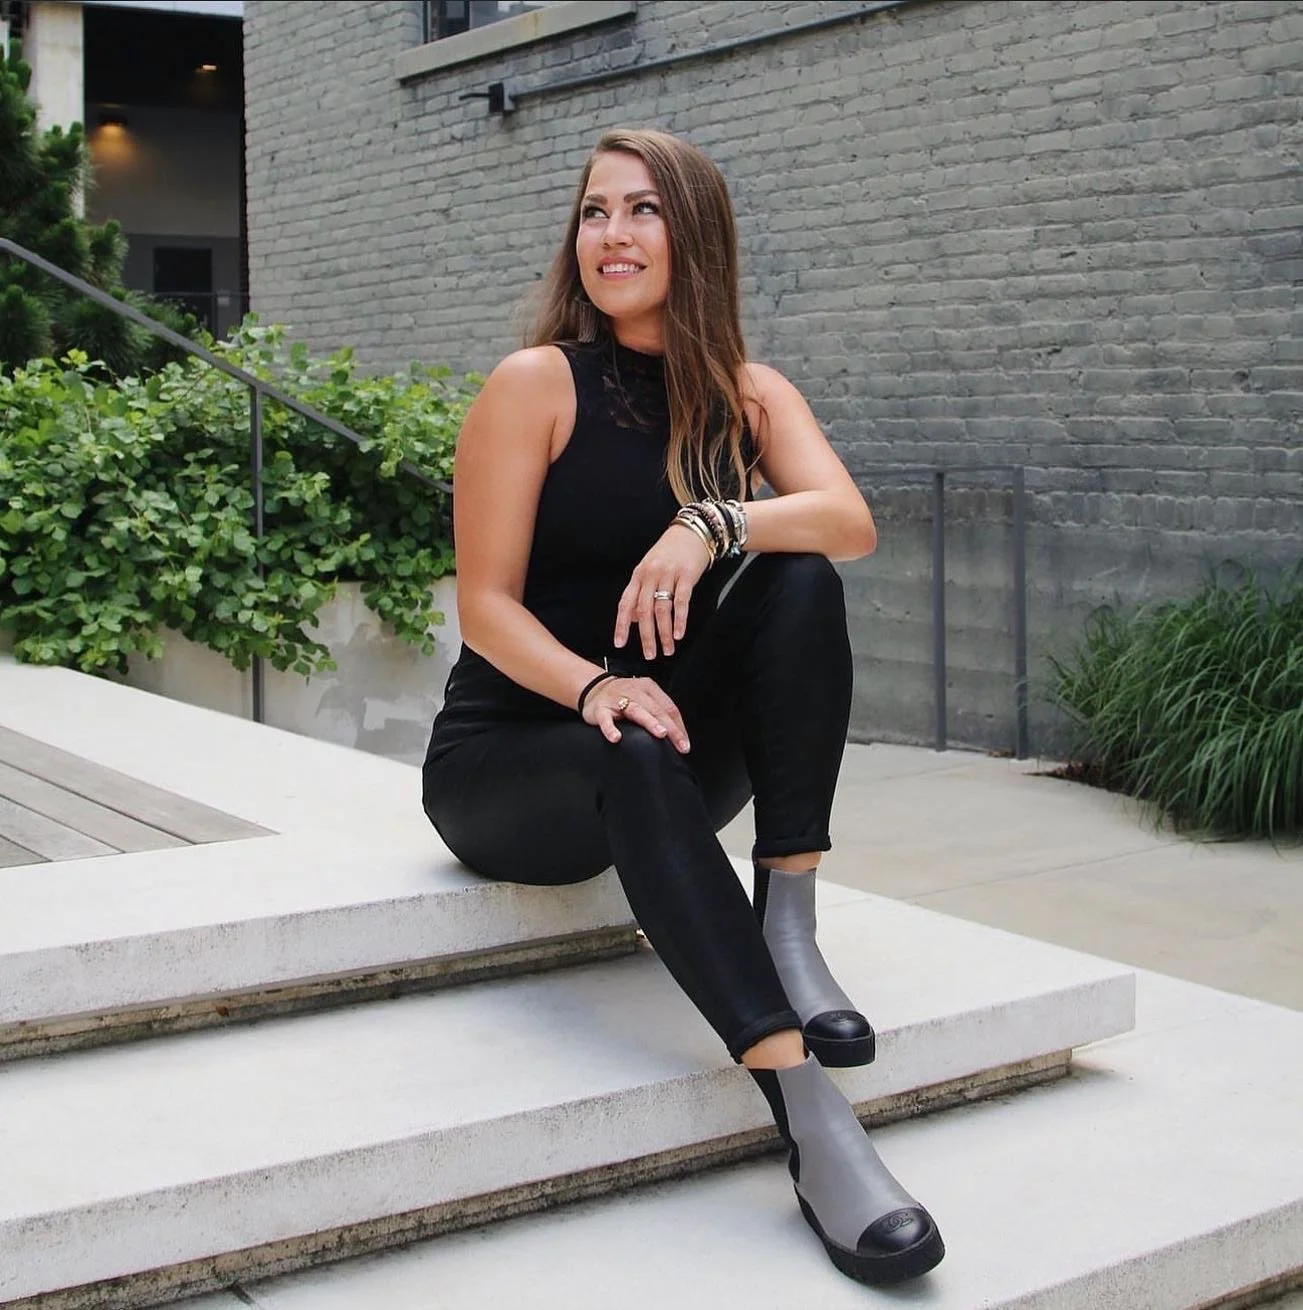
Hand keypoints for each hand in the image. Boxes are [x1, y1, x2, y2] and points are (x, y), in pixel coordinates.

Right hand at [580, 676, 690, 752]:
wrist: (593, 688)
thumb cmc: (623, 696)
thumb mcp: (644, 698)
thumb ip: (658, 712)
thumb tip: (677, 736)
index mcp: (649, 688)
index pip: (669, 707)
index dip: (679, 726)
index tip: (685, 743)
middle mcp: (635, 692)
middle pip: (657, 710)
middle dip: (672, 729)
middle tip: (681, 744)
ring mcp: (617, 700)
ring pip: (637, 711)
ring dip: (650, 722)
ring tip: (661, 734)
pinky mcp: (601, 709)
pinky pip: (606, 720)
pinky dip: (611, 728)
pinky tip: (616, 738)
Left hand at [614, 522, 712, 658]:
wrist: (692, 531)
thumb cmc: (670, 551)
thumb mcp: (650, 568)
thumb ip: (641, 593)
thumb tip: (635, 619)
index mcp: (638, 575)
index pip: (626, 603)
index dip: (622, 625)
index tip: (619, 643)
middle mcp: (650, 575)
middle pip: (644, 610)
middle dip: (646, 635)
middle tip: (649, 654)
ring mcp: (668, 575)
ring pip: (662, 609)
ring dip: (663, 633)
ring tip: (667, 649)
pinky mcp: (686, 575)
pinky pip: (681, 601)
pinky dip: (680, 620)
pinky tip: (679, 633)